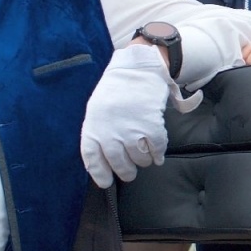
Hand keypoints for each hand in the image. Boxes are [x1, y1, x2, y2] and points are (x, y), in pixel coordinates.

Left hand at [80, 46, 173, 186]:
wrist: (137, 68)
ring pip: (139, 159)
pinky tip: (158, 154)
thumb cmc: (116, 90)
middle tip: (130, 173)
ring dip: (143, 161)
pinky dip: (158, 154)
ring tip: (144, 157)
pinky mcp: (150, 125)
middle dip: (126, 172)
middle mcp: (109, 131)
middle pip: (118, 164)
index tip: (106, 182)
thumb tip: (100, 162)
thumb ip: (98, 133)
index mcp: (93, 126)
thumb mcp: (98, 109)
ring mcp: (130, 129)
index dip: (100, 174)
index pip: (92, 159)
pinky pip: (156, 149)